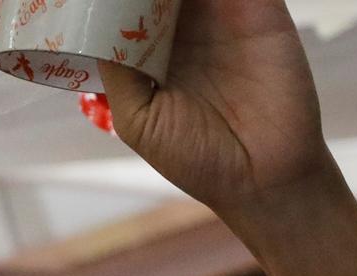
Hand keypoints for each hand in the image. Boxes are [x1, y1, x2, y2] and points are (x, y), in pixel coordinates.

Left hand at [101, 0, 331, 214]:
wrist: (264, 177)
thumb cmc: (197, 157)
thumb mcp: (138, 119)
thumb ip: (116, 70)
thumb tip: (94, 26)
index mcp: (153, 50)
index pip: (128, 7)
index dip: (115, 3)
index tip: (92, 0)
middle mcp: (185, 26)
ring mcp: (222, 12)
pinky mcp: (259, 6)